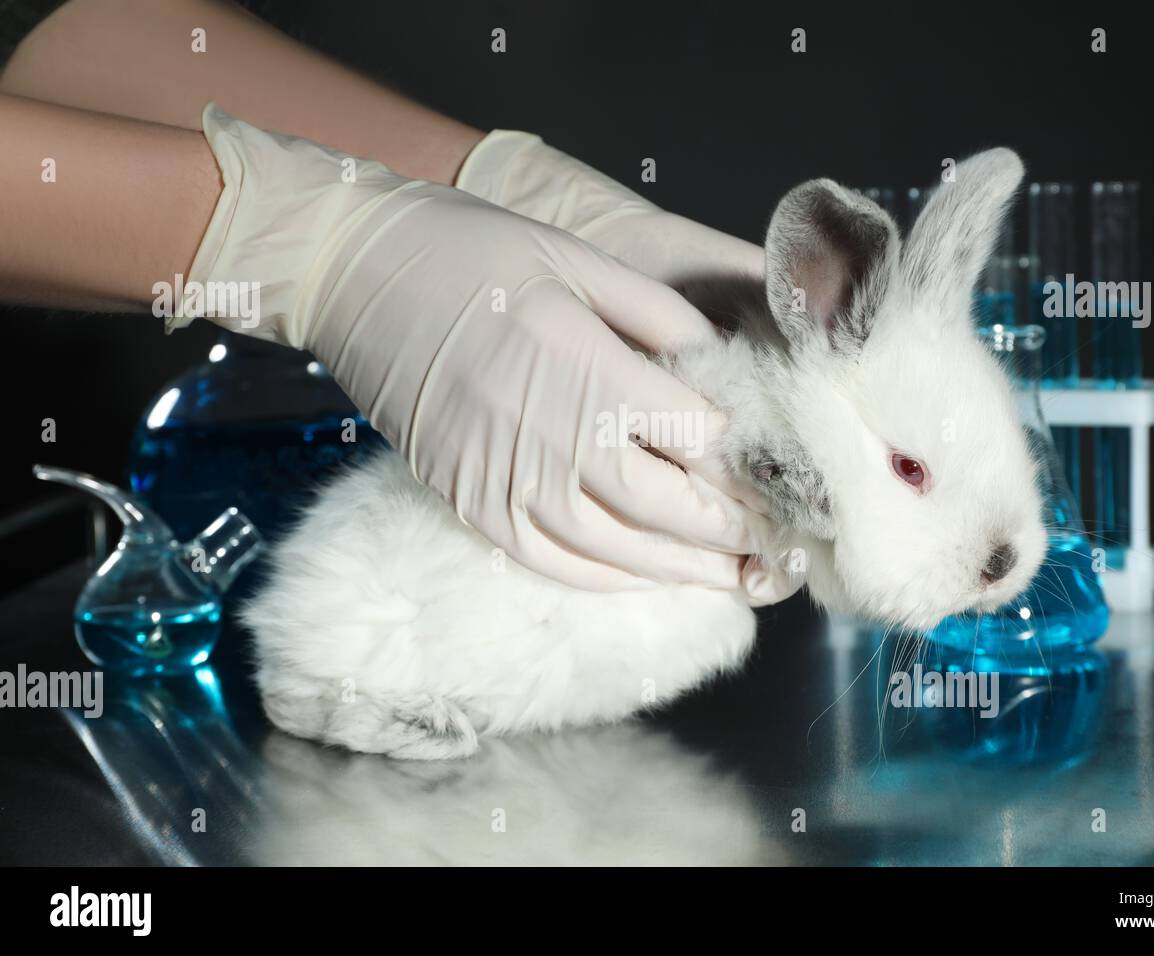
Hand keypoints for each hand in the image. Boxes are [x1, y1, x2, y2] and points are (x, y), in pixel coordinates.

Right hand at [456, 130, 798, 604]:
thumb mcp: (580, 260)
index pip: (694, 438)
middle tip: (775, 544)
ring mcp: (503, 479)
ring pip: (615, 551)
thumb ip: (659, 319)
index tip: (777, 475)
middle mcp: (548, 437)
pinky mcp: (469, 501)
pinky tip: (645, 576)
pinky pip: (551, 560)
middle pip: (666, 507)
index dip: (744, 464)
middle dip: (729, 531)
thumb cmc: (471, 252)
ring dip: (681, 570)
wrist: (353, 272)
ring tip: (732, 576)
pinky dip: (608, 577)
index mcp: (586, 368)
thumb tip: (720, 369)